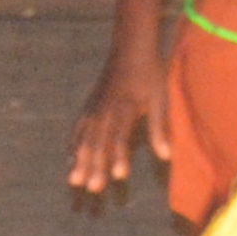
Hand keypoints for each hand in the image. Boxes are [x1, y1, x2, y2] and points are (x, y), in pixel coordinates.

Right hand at [68, 52, 166, 194]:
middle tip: (92, 189)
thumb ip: (159, 128)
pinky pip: (78, 128)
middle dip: (95, 166)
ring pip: (84, 137)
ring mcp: (94, 107)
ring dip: (79, 160)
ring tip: (74, 181)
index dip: (120, 156)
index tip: (119, 177)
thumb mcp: (159, 97)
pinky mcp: (89, 105)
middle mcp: (106, 109)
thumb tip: (165, 156)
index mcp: (125, 107)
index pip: (121, 136)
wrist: (130, 46)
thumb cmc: (149, 73)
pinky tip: (71, 159)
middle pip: (99, 142)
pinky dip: (74, 145)